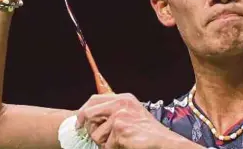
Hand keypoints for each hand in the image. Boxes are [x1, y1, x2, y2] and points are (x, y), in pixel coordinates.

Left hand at [76, 93, 199, 148]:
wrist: (163, 141)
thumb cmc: (148, 131)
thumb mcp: (132, 113)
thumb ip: (114, 111)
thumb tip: (89, 118)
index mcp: (124, 98)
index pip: (94, 100)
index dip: (83, 112)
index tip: (79, 124)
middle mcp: (121, 104)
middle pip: (89, 115)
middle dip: (91, 130)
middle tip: (101, 138)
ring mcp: (120, 116)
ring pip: (96, 134)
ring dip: (105, 143)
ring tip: (122, 141)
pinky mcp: (120, 129)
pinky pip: (107, 145)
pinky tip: (127, 144)